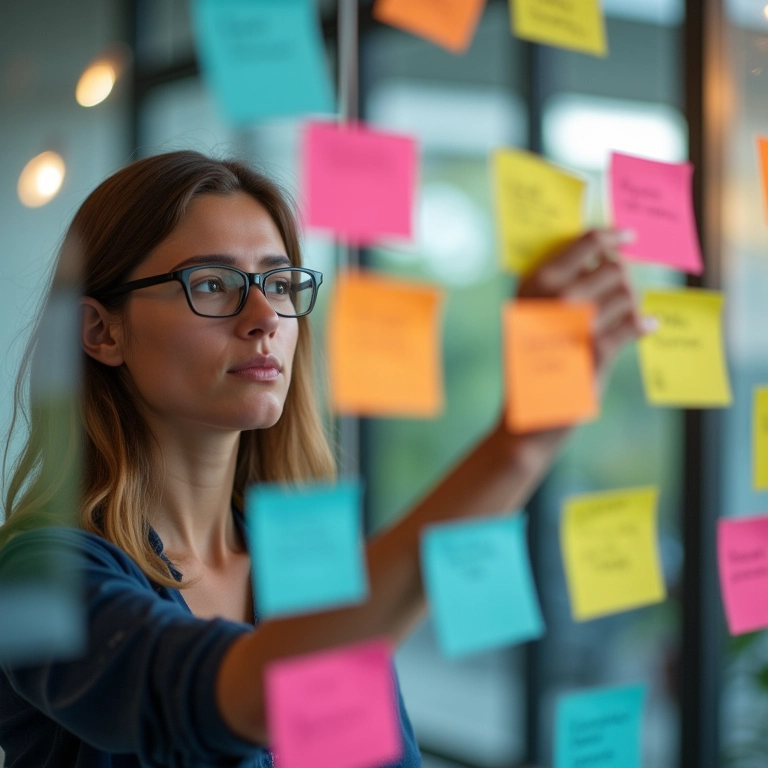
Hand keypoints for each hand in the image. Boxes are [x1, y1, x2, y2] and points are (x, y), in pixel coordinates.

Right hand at [517, 228, 651, 385]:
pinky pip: (634, 326)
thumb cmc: (527, 350)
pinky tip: (647, 324)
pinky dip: (643, 324)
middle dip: (622, 275)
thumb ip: (555, 278)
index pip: (588, 243)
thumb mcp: (527, 308)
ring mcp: (581, 324)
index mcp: (540, 281)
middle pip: (615, 268)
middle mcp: (560, 298)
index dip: (612, 236)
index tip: (625, 236)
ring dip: (630, 302)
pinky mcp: (598, 350)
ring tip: (622, 310)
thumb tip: (596, 250)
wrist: (528, 405)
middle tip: (619, 284)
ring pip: (628, 295)